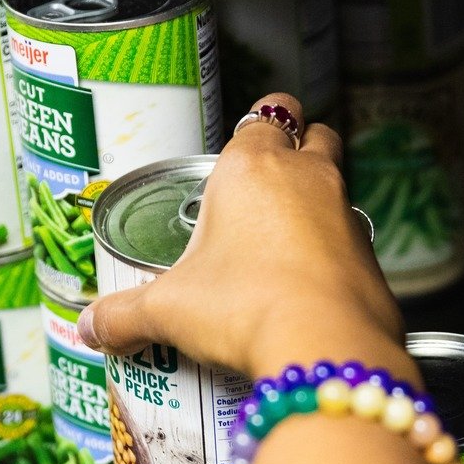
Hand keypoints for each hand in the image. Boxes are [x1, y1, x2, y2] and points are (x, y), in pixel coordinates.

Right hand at [78, 93, 411, 380]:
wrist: (325, 349)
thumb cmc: (248, 307)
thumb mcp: (170, 310)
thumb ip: (125, 314)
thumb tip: (90, 327)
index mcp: (253, 166)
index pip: (264, 114)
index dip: (251, 132)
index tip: (230, 161)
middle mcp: (308, 178)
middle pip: (313, 135)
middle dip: (295, 152)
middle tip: (259, 194)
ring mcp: (347, 215)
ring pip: (337, 188)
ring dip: (315, 205)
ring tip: (278, 247)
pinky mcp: (373, 259)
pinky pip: (353, 242)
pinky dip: (334, 255)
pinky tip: (307, 289)